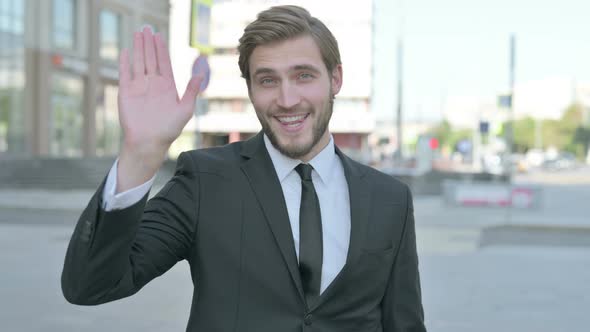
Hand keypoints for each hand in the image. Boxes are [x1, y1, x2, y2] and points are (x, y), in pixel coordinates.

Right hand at [116, 27, 202, 191]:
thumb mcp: (185, 109)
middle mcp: (153, 84)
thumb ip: (191, 91)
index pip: (164, 63)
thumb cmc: (169, 130)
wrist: (149, 142)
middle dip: (149, 44)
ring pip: (138, 62)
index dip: (162, 49)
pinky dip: (124, 63)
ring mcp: (139, 87)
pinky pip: (125, 74)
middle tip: (148, 28)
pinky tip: (125, 51)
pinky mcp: (126, 93)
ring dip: (138, 48)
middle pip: (151, 59)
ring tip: (138, 33)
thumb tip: (200, 74)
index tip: (160, 36)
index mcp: (167, 87)